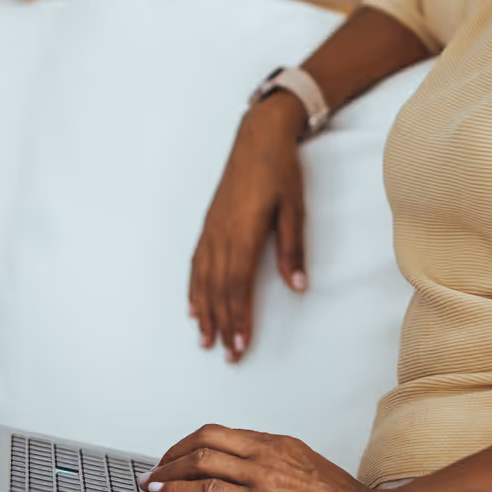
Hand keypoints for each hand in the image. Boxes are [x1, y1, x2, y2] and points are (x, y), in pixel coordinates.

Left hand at [145, 424, 378, 491]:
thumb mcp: (304, 467)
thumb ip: (274, 464)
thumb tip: (245, 473)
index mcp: (277, 443)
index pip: (223, 434)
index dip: (192, 444)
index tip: (178, 455)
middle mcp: (266, 452)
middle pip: (205, 439)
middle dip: (174, 451)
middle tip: (158, 465)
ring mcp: (261, 476)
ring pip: (201, 459)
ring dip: (169, 469)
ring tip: (154, 480)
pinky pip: (208, 491)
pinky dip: (179, 490)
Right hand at [188, 95, 307, 361]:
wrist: (258, 136)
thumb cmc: (280, 170)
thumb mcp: (294, 208)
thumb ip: (293, 248)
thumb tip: (297, 286)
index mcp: (244, 233)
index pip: (238, 286)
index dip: (238, 318)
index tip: (240, 345)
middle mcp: (222, 234)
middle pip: (218, 289)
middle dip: (222, 324)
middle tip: (226, 355)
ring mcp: (211, 229)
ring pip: (203, 279)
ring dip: (204, 312)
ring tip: (204, 339)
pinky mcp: (209, 223)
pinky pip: (196, 262)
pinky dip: (193, 287)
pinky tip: (193, 305)